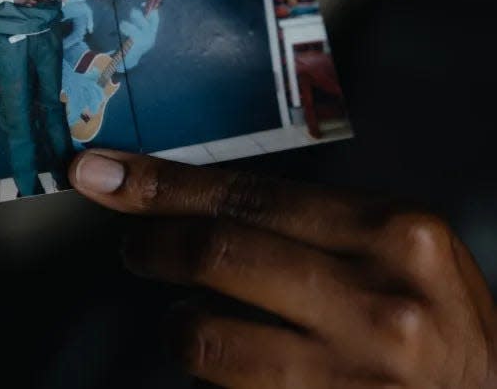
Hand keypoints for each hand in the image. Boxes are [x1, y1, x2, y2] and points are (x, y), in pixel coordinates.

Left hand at [70, 150, 496, 387]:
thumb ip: (311, 223)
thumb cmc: (438, 323)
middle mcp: (376, 300)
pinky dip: (209, 374)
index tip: (102, 172)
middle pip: (216, 253)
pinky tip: (233, 367)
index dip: (161, 183)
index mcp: (390, 232)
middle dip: (152, 245)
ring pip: (206, 338)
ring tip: (189, 318)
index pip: (244, 195)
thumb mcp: (396, 250)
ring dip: (177, 325)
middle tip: (133, 245)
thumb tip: (203, 204)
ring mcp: (353, 377)